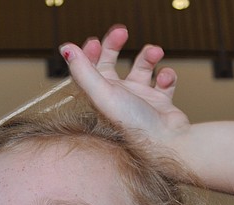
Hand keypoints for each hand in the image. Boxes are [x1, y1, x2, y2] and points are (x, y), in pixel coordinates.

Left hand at [61, 25, 190, 147]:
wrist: (167, 143)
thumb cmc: (134, 125)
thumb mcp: (103, 94)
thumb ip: (83, 71)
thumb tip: (65, 48)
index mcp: (102, 97)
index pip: (89, 70)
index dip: (89, 53)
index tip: (95, 41)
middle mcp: (119, 98)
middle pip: (112, 65)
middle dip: (114, 45)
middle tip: (122, 31)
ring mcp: (140, 100)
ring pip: (141, 69)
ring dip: (148, 56)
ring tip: (155, 52)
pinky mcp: (160, 104)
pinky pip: (163, 82)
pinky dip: (167, 75)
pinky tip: (166, 78)